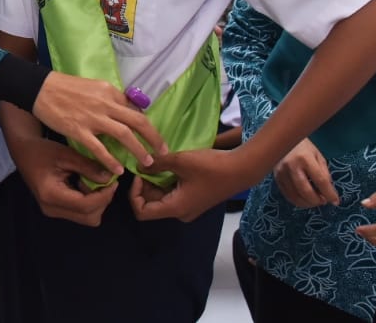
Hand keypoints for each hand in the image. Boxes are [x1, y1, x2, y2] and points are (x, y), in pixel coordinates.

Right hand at [10, 136, 119, 226]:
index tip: (113, 181)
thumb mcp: (66, 154)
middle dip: (102, 200)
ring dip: (96, 201)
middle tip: (106, 181)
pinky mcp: (56, 209)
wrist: (23, 152)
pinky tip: (84, 183)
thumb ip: (88, 166)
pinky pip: (80, 212)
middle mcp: (51, 209)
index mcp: (51, 195)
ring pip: (87, 217)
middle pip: (89, 217)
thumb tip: (111, 177)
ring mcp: (53, 211)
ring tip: (92, 180)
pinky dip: (89, 200)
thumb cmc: (42, 150)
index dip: (104, 196)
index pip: (85, 206)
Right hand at [32, 72, 164, 175]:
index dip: (147, 125)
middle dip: (154, 138)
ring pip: (124, 136)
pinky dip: (111, 160)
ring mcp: (93, 118)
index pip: (135, 109)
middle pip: (138, 122)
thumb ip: (109, 98)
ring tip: (148, 162)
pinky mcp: (79, 130)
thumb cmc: (65, 87)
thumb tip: (125, 110)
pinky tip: (118, 170)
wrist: (40, 88)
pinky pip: (100, 149)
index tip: (154, 136)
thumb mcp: (93, 86)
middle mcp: (106, 104)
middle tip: (164, 151)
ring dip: (139, 150)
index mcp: (110, 92)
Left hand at [131, 147, 257, 222]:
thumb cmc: (211, 167)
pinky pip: (172, 194)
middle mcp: (179, 213)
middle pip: (151, 204)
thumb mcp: (180, 161)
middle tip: (146, 165)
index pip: (142, 212)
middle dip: (144, 185)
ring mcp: (187, 208)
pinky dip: (166, 182)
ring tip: (156, 163)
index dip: (134, 194)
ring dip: (155, 182)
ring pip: (161, 198)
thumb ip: (157, 164)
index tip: (139, 175)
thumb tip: (139, 166)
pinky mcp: (193, 200)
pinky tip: (168, 166)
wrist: (241, 169)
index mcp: (175, 208)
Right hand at [273, 139, 338, 207]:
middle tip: (323, 201)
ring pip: (296, 196)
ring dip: (308, 203)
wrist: (282, 139)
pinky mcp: (276, 178)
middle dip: (317, 200)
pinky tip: (304, 199)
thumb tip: (328, 191)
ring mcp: (282, 173)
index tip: (336, 201)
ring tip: (315, 200)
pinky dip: (298, 201)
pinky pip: (287, 195)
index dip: (329, 193)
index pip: (320, 180)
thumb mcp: (318, 156)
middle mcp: (292, 166)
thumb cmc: (304, 147)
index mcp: (305, 158)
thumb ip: (324, 173)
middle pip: (306, 191)